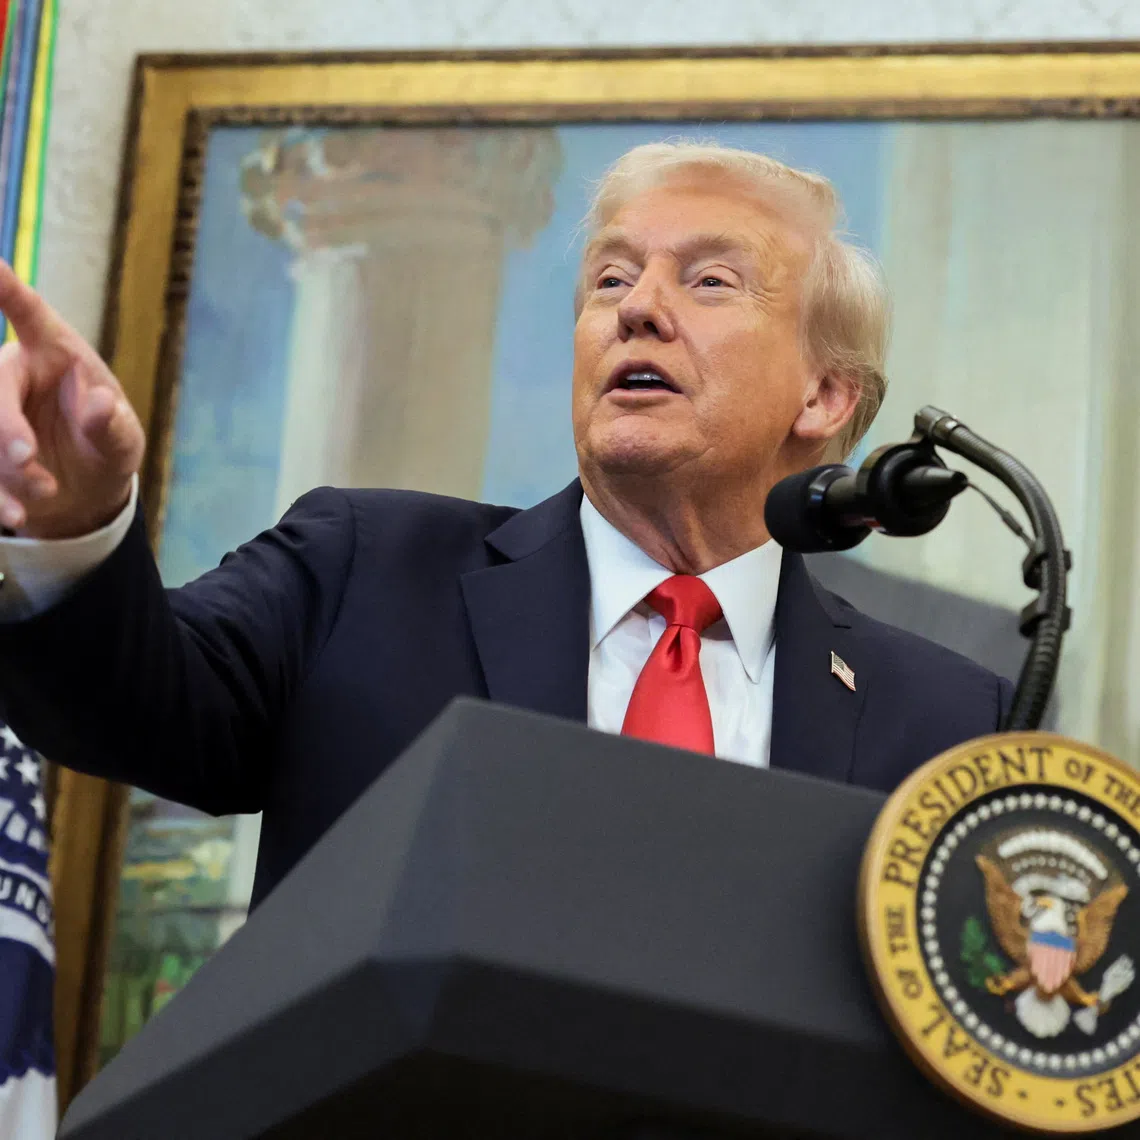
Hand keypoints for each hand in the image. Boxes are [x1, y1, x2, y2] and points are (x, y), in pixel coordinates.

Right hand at [0, 261, 144, 538]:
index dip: (6, 288)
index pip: (29, 313)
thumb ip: (112, 424)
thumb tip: (100, 402)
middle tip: (27, 458)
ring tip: (44, 493)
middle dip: (4, 428)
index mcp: (55, 353)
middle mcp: (14, 372)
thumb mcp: (123, 440)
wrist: (87, 490)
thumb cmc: (108, 444)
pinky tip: (16, 515)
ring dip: (7, 470)